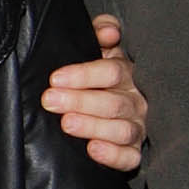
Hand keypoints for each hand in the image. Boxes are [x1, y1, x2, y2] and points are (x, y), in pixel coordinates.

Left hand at [42, 16, 148, 172]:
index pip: (112, 71)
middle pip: (114, 102)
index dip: (84, 74)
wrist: (105, 112)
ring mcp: (137, 127)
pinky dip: (113, 155)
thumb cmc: (96, 77)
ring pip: (122, 129)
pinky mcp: (135, 152)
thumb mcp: (97, 50)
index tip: (56, 78)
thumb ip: (100, 32)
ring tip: (68, 124)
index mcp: (125, 74)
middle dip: (80, 101)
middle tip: (51, 101)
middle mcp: (135, 100)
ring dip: (94, 126)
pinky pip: (130, 157)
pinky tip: (92, 149)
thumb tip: (109, 31)